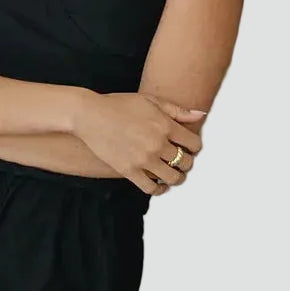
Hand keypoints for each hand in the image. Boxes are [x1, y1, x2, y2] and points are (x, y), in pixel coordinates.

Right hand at [72, 91, 204, 194]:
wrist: (89, 115)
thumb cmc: (119, 104)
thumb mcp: (150, 101)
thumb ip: (177, 110)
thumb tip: (200, 115)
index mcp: (165, 125)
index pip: (194, 144)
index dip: (195, 147)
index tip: (189, 147)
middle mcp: (157, 144)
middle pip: (186, 162)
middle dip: (187, 162)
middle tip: (181, 161)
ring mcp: (143, 159)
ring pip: (172, 178)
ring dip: (176, 178)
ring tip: (172, 174)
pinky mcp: (129, 171)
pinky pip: (152, 188)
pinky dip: (159, 189)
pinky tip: (158, 184)